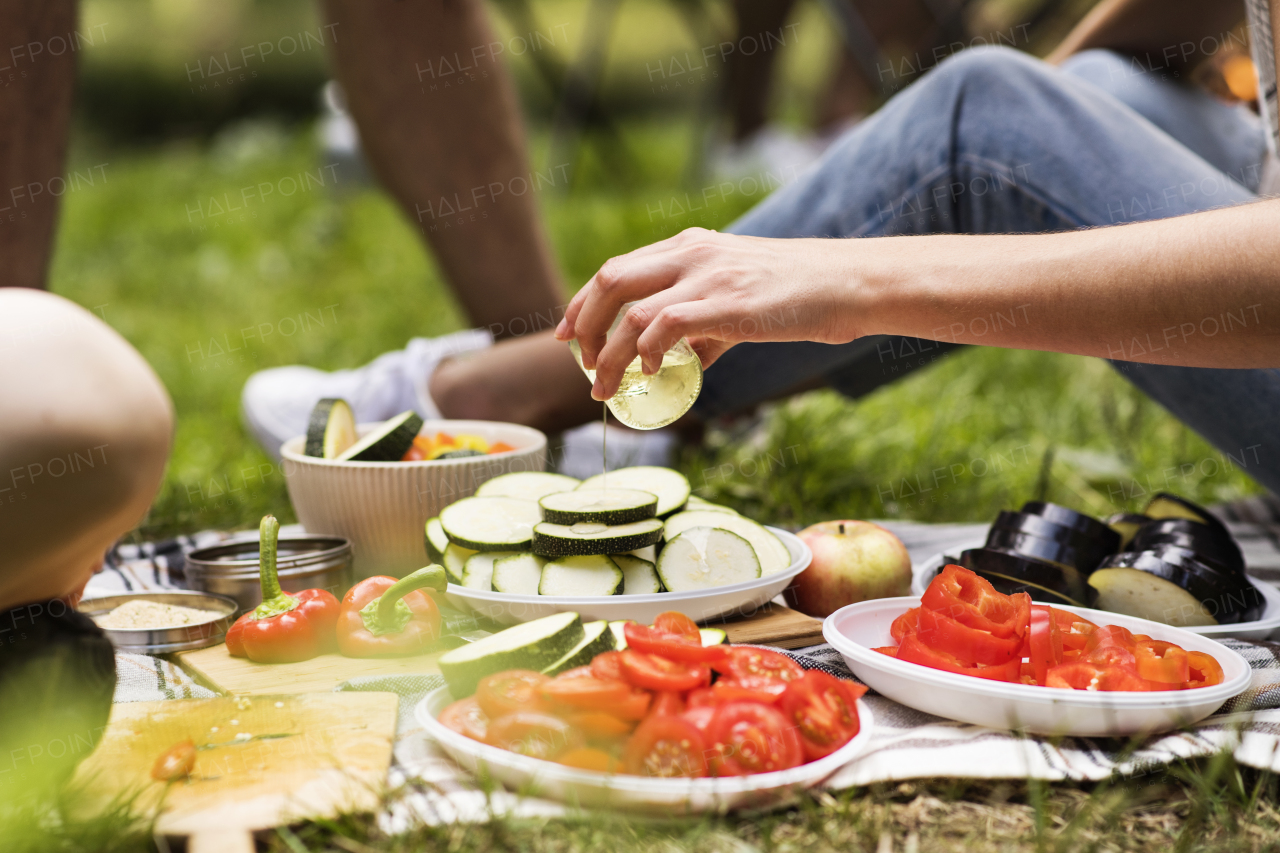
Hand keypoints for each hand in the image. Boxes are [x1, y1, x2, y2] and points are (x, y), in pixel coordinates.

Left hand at [555, 228, 856, 400]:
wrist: (848, 284)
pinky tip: (647, 373)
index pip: (617, 269)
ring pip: (630, 310)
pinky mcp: (727, 303)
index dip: (583, 302)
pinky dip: (645, 352)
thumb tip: (678, 364)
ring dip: (608, 353)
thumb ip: (704, 329)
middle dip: (583, 324)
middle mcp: (692, 252)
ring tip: (605, 386)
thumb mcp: (741, 300)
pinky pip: (665, 326)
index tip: (566, 334)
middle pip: (610, 281)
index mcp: (690, 246)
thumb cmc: (799, 295)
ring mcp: (708, 275)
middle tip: (580, 362)